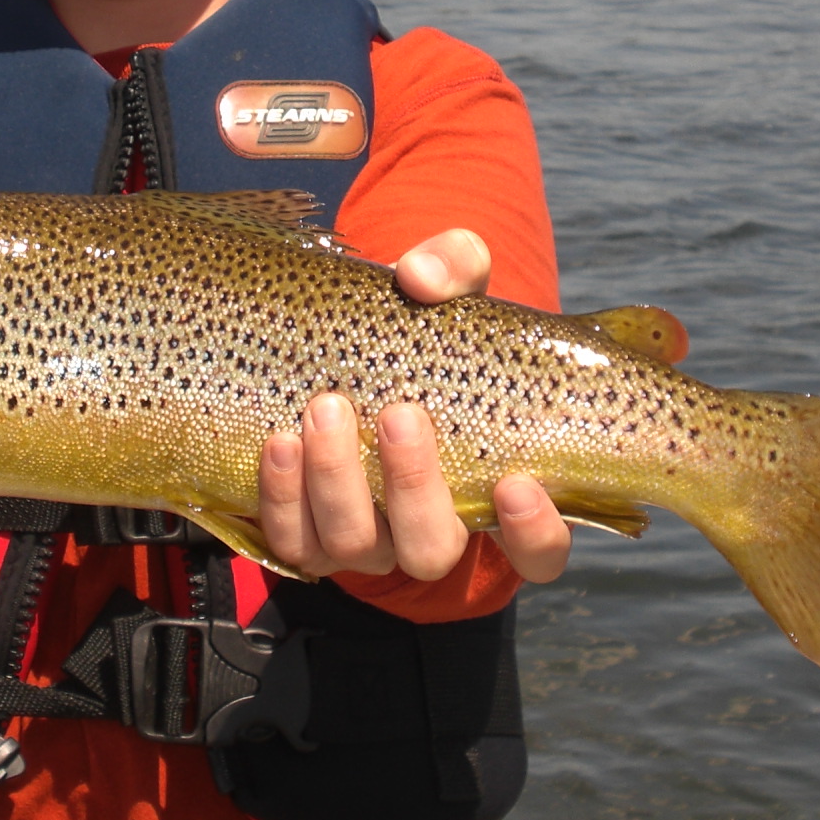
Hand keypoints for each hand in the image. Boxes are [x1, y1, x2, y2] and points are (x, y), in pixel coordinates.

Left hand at [258, 228, 571, 584]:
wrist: (341, 352)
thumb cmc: (422, 329)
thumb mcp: (451, 291)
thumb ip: (453, 267)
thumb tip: (422, 275)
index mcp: (492, 492)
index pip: (540, 552)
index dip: (535, 532)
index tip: (516, 483)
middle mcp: (431, 530)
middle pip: (430, 549)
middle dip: (414, 487)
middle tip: (399, 414)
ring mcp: (368, 539)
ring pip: (356, 548)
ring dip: (338, 484)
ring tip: (326, 409)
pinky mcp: (307, 535)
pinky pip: (295, 540)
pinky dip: (284, 498)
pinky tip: (279, 443)